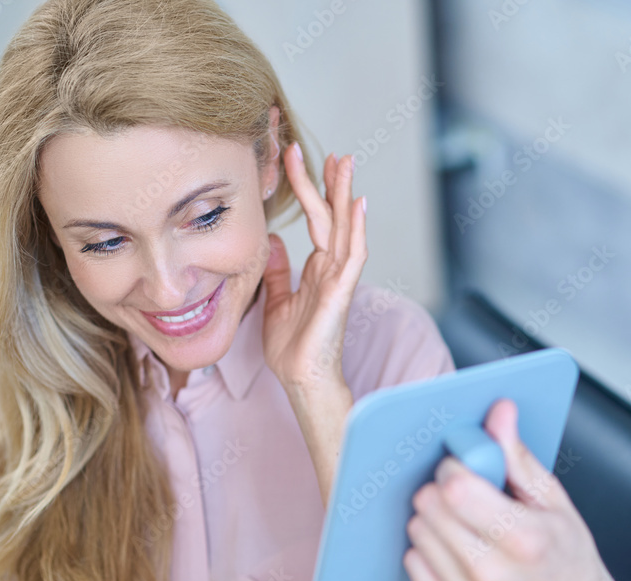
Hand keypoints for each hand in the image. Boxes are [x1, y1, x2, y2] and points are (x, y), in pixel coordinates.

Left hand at [262, 145, 366, 392]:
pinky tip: (358, 205)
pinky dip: (356, 230)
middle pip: (333, 217)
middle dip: (331, 182)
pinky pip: (352, 256)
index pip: (316, 221)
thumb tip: (273, 241)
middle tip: (332, 151)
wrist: (301, 378)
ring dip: (345, 195)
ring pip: (345, 228)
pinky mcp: (341, 293)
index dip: (309, 190)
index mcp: (318, 269)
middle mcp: (332, 269)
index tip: (296, 160)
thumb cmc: (293, 347)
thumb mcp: (277, 301)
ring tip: (345, 164)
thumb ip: (278, 271)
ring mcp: (339, 279)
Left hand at [404, 399, 630, 580]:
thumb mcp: (553, 500)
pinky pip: (413, 560)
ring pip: (417, 529)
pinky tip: (454, 545)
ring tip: (464, 522)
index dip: (454, 467)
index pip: (456, 487)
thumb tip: (498, 413)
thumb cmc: (567, 558)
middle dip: (441, 488)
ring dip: (434, 516)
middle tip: (465, 493)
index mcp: (523, 538)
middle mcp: (491, 572)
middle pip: (430, 506)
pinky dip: (427, 546)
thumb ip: (517, 455)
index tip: (465, 467)